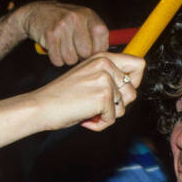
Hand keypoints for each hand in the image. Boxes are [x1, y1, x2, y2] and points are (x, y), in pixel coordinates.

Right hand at [16, 1, 109, 65]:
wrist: (37, 12)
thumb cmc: (65, 21)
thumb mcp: (83, 21)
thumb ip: (97, 37)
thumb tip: (109, 60)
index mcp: (89, 16)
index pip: (102, 42)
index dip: (96, 52)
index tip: (90, 52)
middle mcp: (77, 18)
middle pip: (86, 53)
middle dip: (80, 56)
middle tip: (74, 49)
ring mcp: (63, 25)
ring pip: (71, 59)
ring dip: (67, 59)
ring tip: (63, 47)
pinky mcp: (50, 34)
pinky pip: (57, 60)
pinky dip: (56, 59)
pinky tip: (54, 48)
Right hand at [27, 52, 143, 131]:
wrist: (42, 106)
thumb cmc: (62, 96)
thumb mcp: (88, 77)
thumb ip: (109, 76)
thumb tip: (131, 85)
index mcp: (103, 57)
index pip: (139, 64)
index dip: (134, 82)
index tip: (120, 92)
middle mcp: (105, 64)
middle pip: (133, 90)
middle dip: (118, 104)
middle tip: (97, 105)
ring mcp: (105, 79)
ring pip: (124, 106)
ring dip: (108, 115)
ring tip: (89, 111)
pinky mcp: (104, 96)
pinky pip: (113, 118)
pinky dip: (100, 124)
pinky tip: (85, 118)